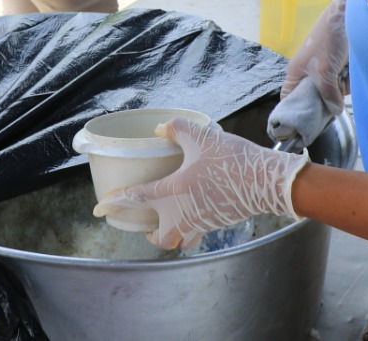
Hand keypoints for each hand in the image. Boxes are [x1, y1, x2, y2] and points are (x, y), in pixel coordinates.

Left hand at [93, 119, 309, 249]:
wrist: (266, 181)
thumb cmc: (232, 159)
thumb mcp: (202, 136)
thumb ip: (177, 129)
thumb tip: (162, 128)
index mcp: (174, 191)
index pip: (137, 198)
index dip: (115, 201)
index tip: (101, 207)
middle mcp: (184, 212)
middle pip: (159, 236)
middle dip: (147, 232)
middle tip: (142, 222)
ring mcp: (203, 222)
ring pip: (180, 240)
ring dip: (169, 234)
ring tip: (166, 222)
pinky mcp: (218, 223)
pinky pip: (198, 233)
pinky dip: (190, 228)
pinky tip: (194, 210)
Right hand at [267, 0, 349, 148]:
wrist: (347, 15)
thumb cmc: (329, 40)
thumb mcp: (325, 71)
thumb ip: (328, 94)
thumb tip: (334, 111)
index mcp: (296, 72)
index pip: (288, 98)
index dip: (294, 111)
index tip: (306, 123)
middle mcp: (307, 72)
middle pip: (314, 97)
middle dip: (326, 99)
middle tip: (334, 97)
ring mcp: (323, 68)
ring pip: (331, 90)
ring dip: (340, 87)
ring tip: (345, 75)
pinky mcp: (338, 64)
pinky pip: (342, 81)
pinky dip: (348, 79)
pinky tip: (351, 70)